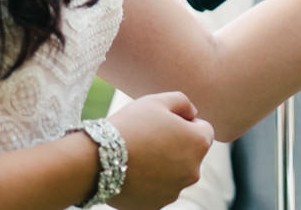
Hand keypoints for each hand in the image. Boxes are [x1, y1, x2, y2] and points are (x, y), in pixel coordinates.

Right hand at [106, 91, 214, 209]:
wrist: (97, 160)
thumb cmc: (131, 126)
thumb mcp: (159, 101)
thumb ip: (184, 103)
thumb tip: (192, 115)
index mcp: (199, 144)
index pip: (203, 129)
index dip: (184, 123)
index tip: (163, 123)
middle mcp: (193, 171)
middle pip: (190, 153)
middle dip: (176, 144)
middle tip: (149, 137)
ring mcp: (175, 191)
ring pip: (175, 172)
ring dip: (164, 164)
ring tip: (138, 154)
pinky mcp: (156, 205)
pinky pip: (158, 188)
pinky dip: (150, 181)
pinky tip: (133, 171)